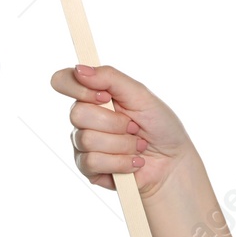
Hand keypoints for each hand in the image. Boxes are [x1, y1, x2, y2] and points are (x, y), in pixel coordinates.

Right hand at [49, 64, 195, 198]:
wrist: (173, 163)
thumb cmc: (159, 126)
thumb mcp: (141, 95)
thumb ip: (110, 77)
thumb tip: (79, 69)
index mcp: (93, 95)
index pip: (63, 81)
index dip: (78, 88)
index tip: (105, 96)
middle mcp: (83, 118)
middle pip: (77, 114)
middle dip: (114, 123)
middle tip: (133, 126)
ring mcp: (82, 143)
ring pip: (87, 139)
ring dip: (122, 144)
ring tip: (137, 146)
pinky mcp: (87, 167)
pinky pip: (92, 161)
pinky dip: (120, 162)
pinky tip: (132, 162)